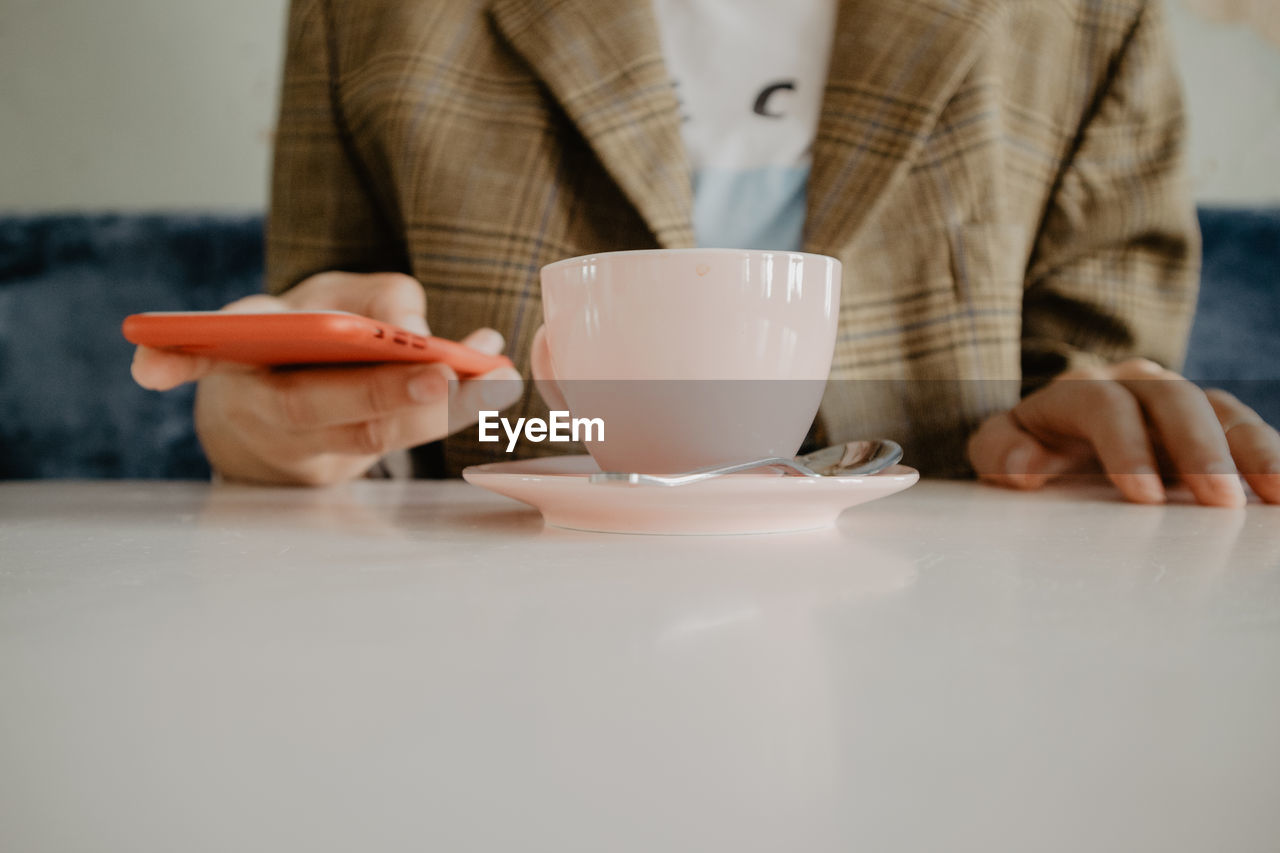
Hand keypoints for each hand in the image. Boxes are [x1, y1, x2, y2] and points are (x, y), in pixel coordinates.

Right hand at [130, 271, 523, 484]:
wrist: (261, 397)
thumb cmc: (299, 333)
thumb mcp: (323, 294)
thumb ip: (372, 297)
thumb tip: (415, 327)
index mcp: (238, 351)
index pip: (257, 354)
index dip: (314, 361)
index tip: (399, 346)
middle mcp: (257, 407)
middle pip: (323, 409)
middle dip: (392, 393)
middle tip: (457, 374)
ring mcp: (296, 448)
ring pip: (368, 438)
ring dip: (442, 410)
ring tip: (500, 377)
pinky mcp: (335, 467)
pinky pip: (393, 445)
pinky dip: (448, 414)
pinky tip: (496, 384)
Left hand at [967, 358, 1279, 505]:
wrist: (1057, 434)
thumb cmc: (1029, 446)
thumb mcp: (999, 447)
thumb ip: (999, 451)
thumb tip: (1026, 466)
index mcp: (1081, 388)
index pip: (1106, 406)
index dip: (1127, 449)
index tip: (1144, 499)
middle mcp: (1138, 384)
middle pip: (1177, 400)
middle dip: (1201, 450)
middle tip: (1220, 501)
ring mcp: (1182, 401)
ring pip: (1225, 412)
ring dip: (1255, 452)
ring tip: (1277, 496)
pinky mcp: (1215, 426)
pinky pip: (1250, 434)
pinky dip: (1272, 459)